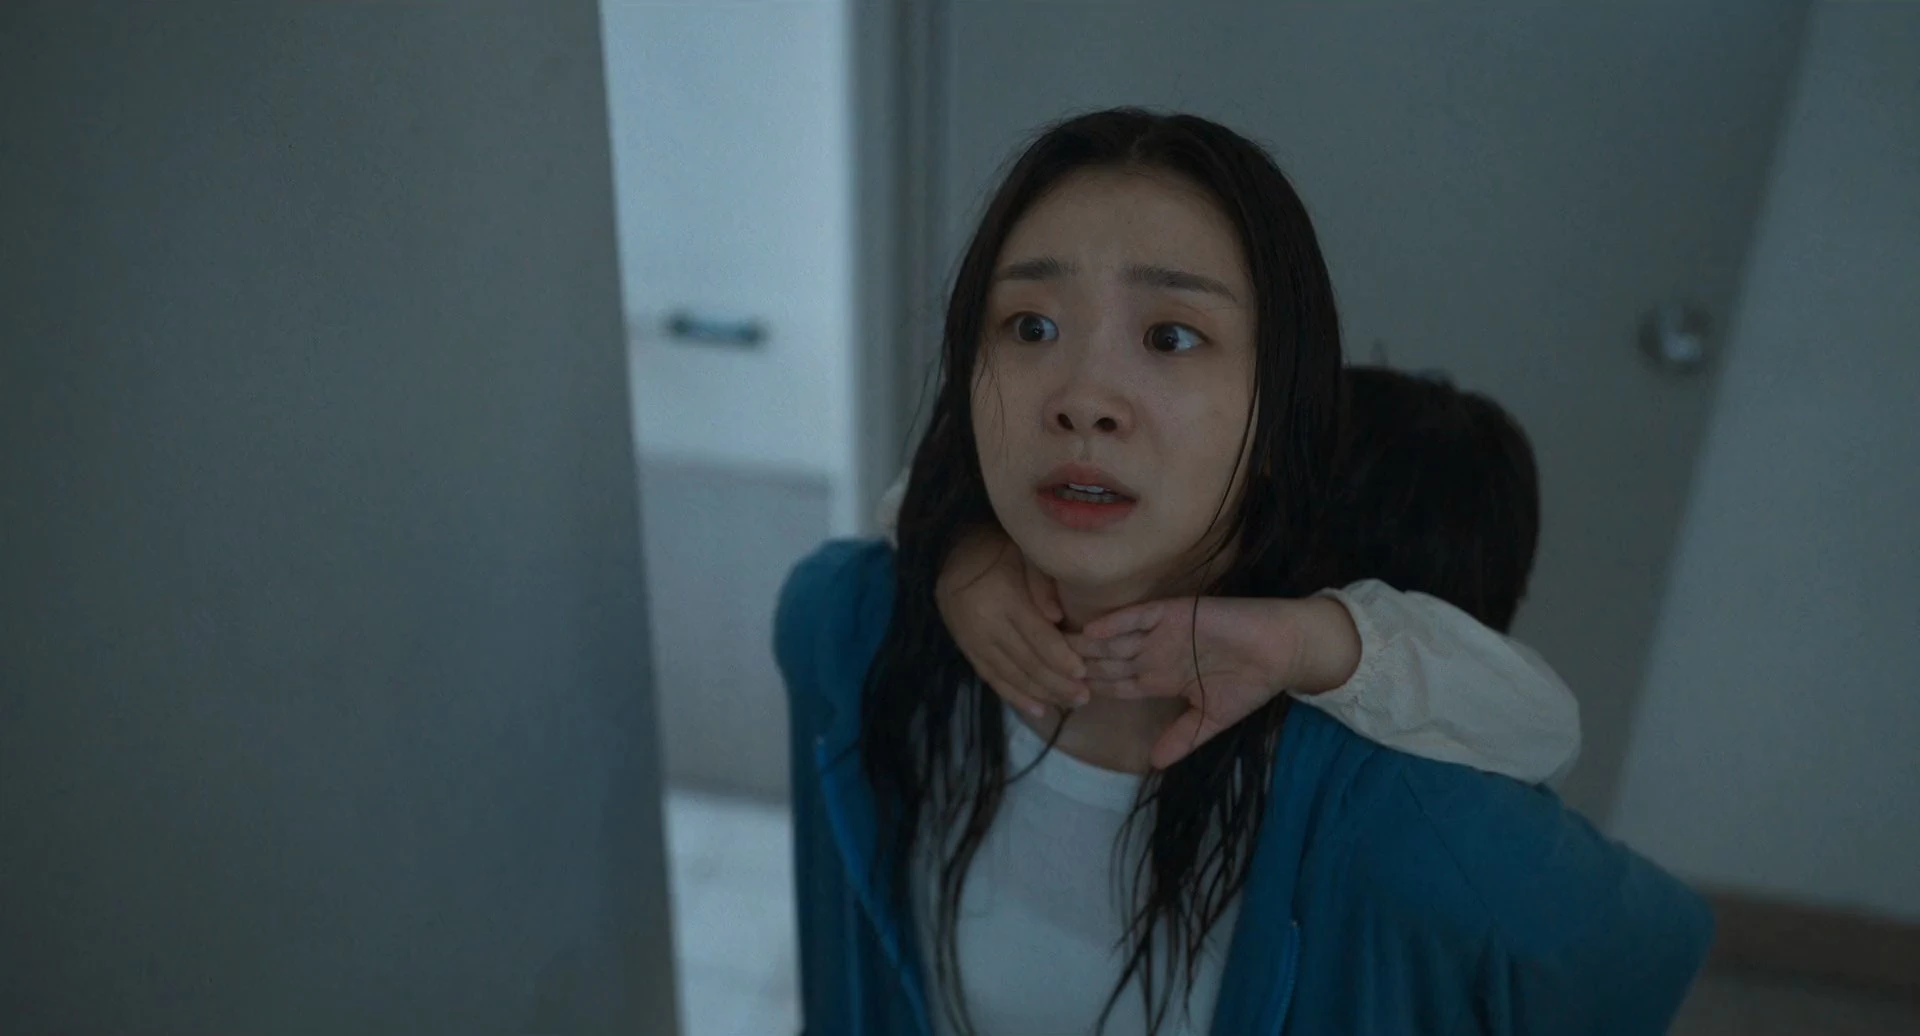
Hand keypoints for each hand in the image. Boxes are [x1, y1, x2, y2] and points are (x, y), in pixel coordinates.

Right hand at [936, 525, 1088, 716]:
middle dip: (1058, 683)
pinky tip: (1038, 709)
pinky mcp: (967, 651)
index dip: (1061, 658)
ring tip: (1070, 704)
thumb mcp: (1024, 556)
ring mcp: (974, 642)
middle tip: (1085, 697)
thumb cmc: (997, 552)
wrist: (949, 556)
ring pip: (1012, 676)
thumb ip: (1042, 584)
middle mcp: (986, 625)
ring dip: (1042, 693)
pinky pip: (993, 679)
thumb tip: (1058, 617)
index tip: (1084, 673)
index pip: (1037, 636)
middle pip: (1027, 662)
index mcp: (1004, 599)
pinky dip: (1016, 697)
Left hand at [1075, 596, 1359, 768]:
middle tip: (1041, 671)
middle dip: (1077, 667)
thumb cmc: (1251, 683)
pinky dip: (1116, 622)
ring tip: (1055, 650)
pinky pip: (1139, 616)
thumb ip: (1182, 737)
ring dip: (1088, 646)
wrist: (1282, 651)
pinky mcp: (1175, 613)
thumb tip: (1153, 765)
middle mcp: (1155, 653)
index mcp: (1160, 677)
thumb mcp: (1211, 719)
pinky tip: (1092, 630)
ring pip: (1115, 639)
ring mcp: (1163, 632)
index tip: (1057, 698)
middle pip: (1106, 661)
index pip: (1115, 685)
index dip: (1090, 690)